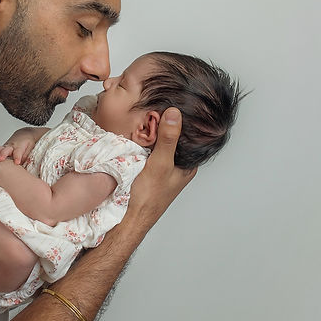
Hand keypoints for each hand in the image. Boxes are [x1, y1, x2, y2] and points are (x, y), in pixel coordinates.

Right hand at [0, 126, 46, 164]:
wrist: (24, 135)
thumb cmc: (28, 143)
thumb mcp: (30, 149)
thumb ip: (27, 157)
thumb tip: (25, 165)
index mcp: (19, 147)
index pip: (18, 152)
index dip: (17, 157)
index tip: (17, 162)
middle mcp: (11, 147)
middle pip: (6, 150)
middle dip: (3, 154)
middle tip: (0, 159)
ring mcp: (4, 147)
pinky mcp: (0, 149)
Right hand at [125, 108, 195, 228]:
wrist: (128, 218)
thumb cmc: (148, 197)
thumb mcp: (160, 164)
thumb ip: (168, 139)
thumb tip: (175, 113)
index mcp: (188, 165)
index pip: (192, 137)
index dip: (187, 121)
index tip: (179, 102)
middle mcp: (177, 165)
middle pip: (176, 137)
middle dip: (169, 123)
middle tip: (162, 104)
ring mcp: (162, 166)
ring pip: (161, 142)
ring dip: (155, 132)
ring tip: (150, 113)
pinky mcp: (148, 168)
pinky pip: (149, 148)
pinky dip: (146, 140)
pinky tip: (140, 132)